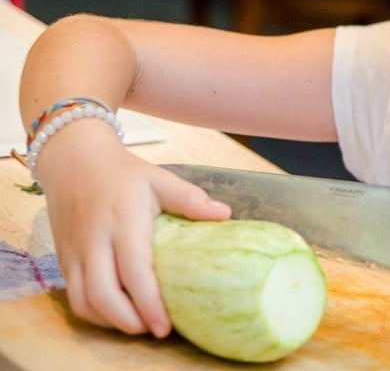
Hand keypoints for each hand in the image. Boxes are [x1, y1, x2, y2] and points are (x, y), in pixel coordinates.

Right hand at [38, 126, 230, 336]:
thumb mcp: (160, 179)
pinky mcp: (63, 258)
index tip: (166, 326)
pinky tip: (117, 312)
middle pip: (102, 296)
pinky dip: (94, 312)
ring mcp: (74, 252)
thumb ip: (190, 199)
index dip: (149, 304)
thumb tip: (226, 215)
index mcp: (123, 221)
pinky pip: (74, 296)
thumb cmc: (124, 173)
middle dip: (129, 322)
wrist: (74, 160)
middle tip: (155, 330)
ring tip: (139, 324)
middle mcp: (94, 240)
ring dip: (110, 321)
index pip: (134, 272)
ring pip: (83, 302)